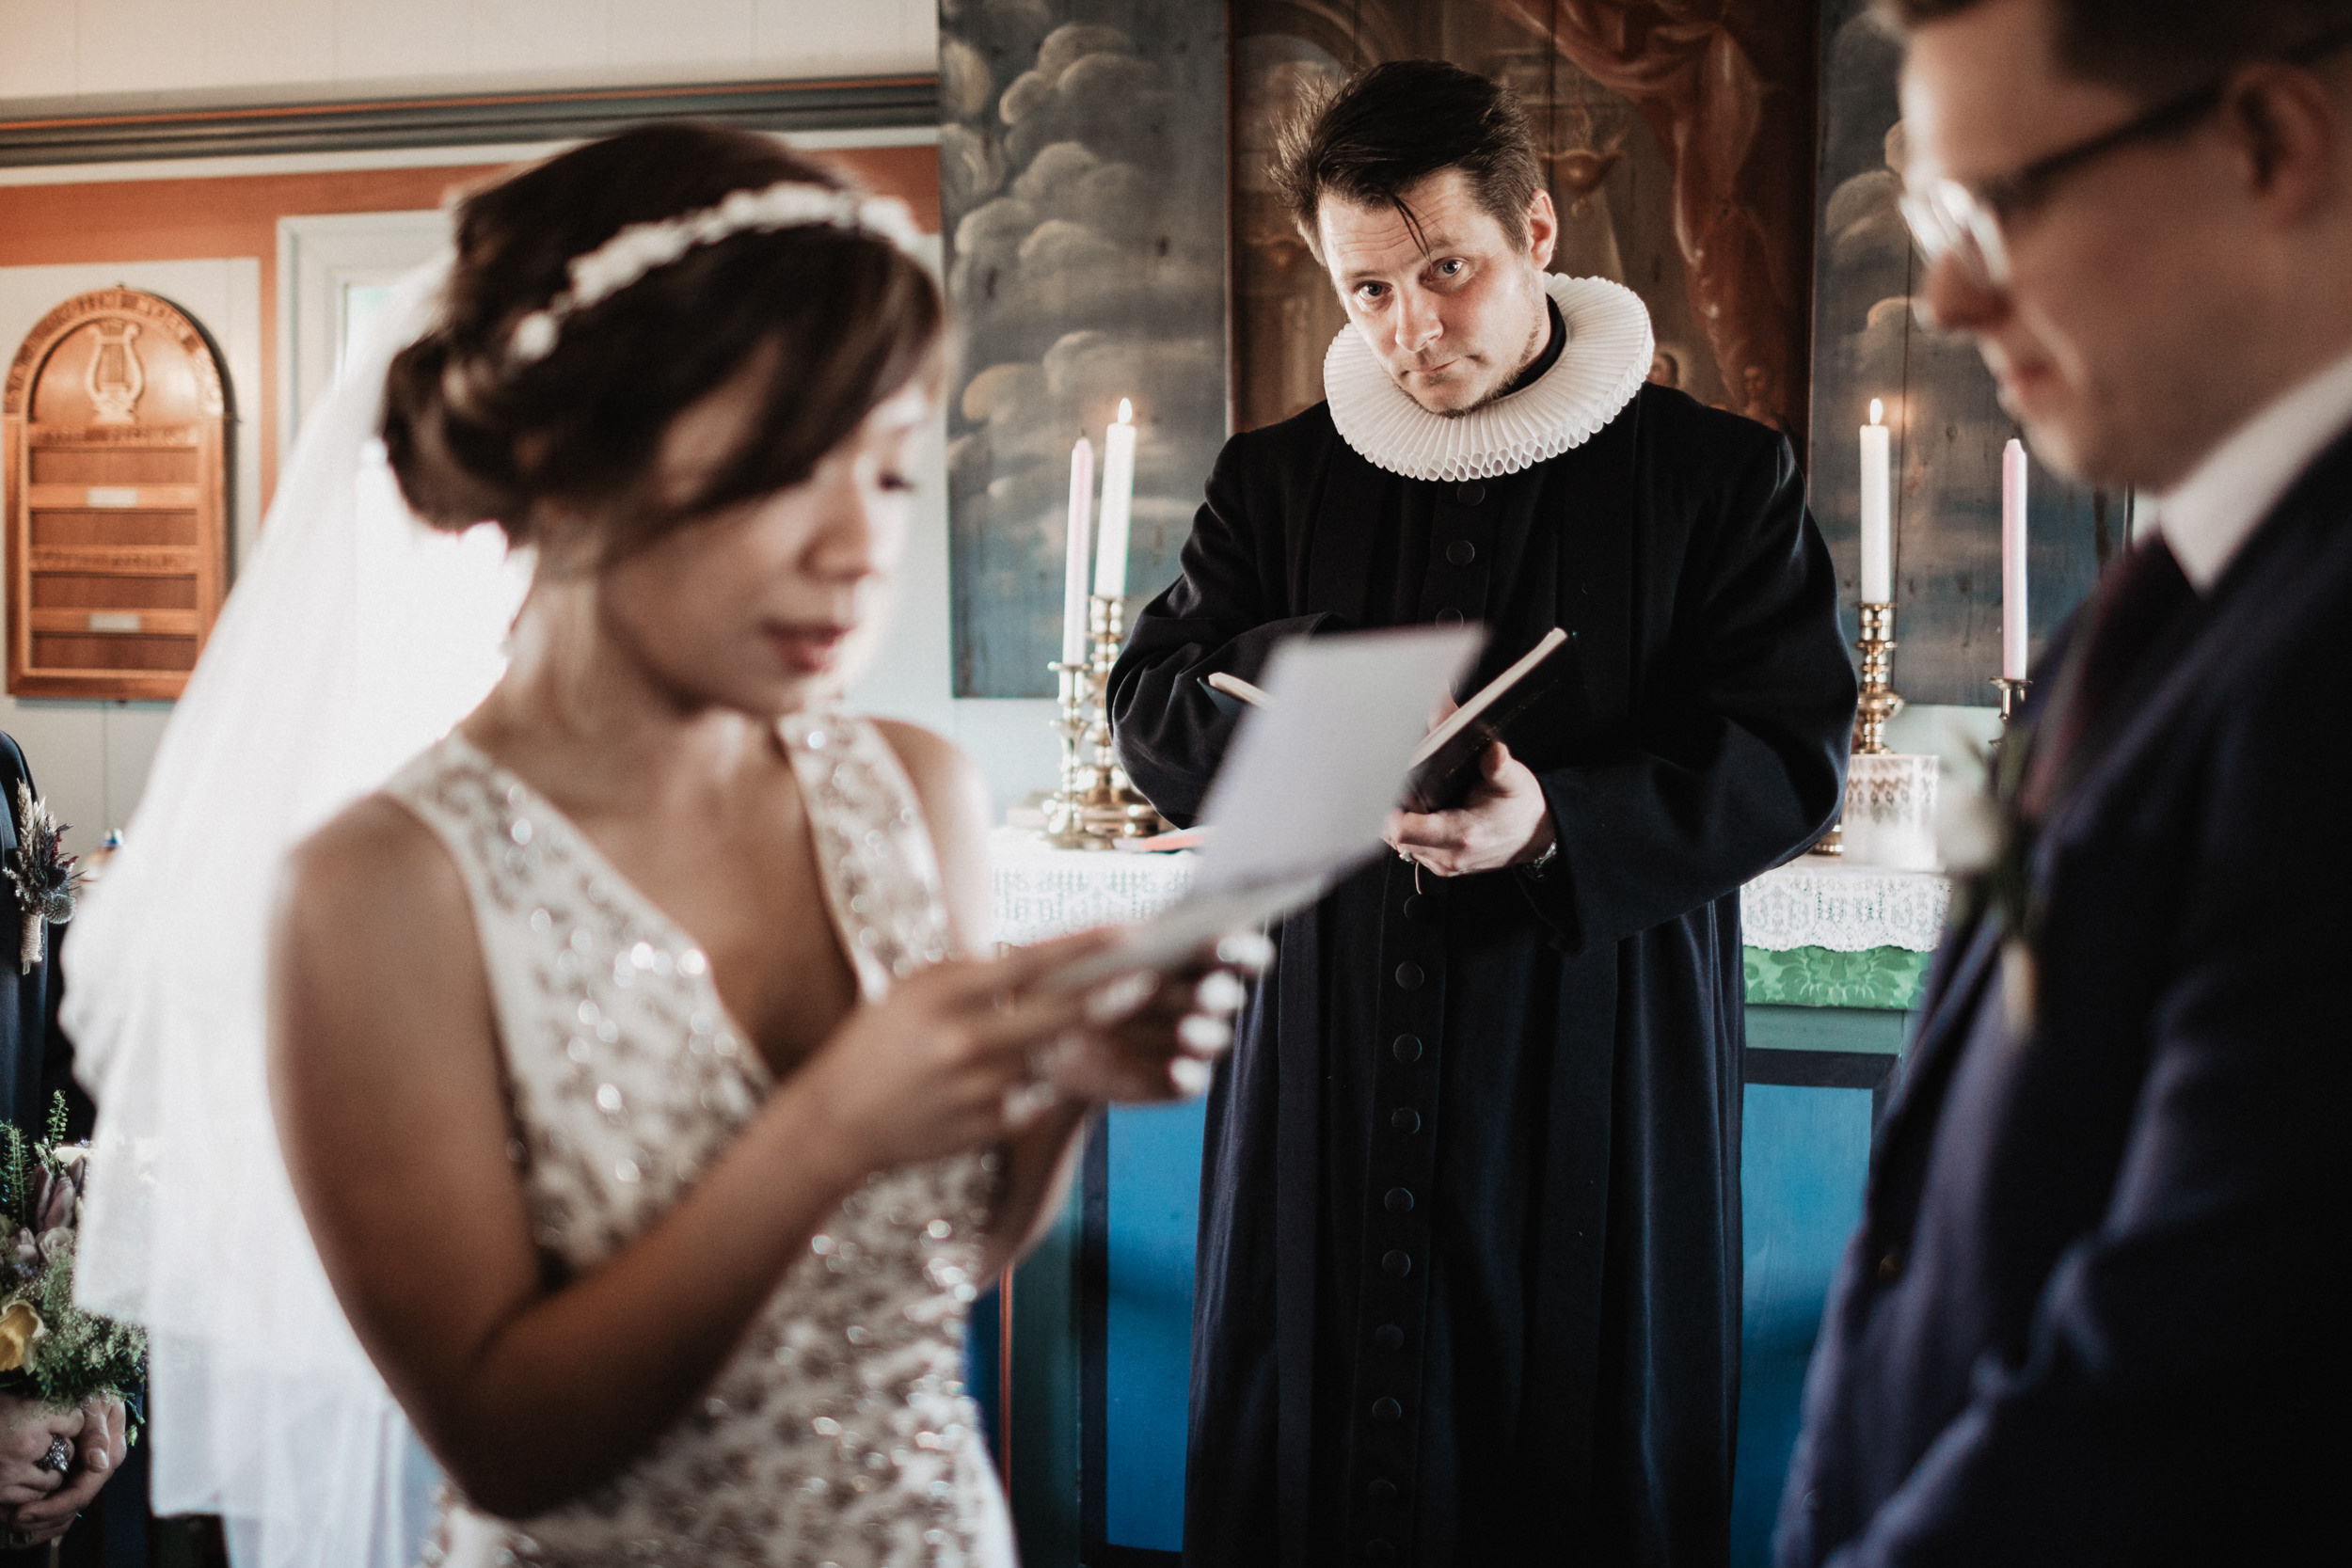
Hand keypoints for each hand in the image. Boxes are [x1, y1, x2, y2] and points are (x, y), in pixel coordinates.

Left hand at [2, 1392, 121, 1539]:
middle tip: (16, 1519)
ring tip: (17, 1519)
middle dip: (49, 1513)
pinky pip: (66, 1493)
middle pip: (81, 1497)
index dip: (60, 1502)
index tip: (25, 1511)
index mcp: (111, 1446)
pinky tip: (29, 1511)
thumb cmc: (87, 1385)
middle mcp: (105, 1459)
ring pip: (74, 1501)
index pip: (89, 1483)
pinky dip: (48, 1506)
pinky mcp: (80, 1465)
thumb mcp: (92, 1403)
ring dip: (47, 1515)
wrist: (81, 1373)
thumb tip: (100, 1464)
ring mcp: (93, 1464)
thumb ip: (97, 1432)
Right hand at [795, 930, 1130, 1174]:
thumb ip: (978, 973)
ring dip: (1068, 1043)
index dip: (1086, 946)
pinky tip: (1014, 1078)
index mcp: (944, 993)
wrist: (837, 1118)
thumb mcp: (918, 990)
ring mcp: (977, 1089)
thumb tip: (1050, 957)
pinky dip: (1037, 1085)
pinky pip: (1036, 1099)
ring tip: (1065, 1030)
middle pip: (1059, 1015)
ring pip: (1053, 1058)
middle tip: (1147, 980)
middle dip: (1110, 997)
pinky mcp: (986, 1128)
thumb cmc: (883, 1040)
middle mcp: (963, 1040)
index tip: (1130, 930)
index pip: (1031, 962)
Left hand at [1041, 932, 1269, 1103]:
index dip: (1242, 947)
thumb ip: (1111, 943)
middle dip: (1218, 993)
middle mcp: (1197, 1000)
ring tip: (1185, 1031)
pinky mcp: (1175, 1081)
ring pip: (1211, 1038)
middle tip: (1206, 992)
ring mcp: (1188, 1043)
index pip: (1232, 949)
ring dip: (1202, 1034)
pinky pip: (1193, 1081)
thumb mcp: (1079, 956)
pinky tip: (1175, 1070)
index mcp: (1187, 957)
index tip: (1230, 943)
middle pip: (1225, 995)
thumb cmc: (1069, 984)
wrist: (1047, 1042)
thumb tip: (1138, 933)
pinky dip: (1187, 1076)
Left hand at [1385, 740, 1554, 876]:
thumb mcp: (1514, 781)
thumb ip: (1498, 765)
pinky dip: (1408, 829)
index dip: (1390, 810)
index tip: (1389, 789)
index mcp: (1464, 835)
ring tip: (1410, 796)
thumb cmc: (1522, 810)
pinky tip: (1418, 811)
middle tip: (1400, 785)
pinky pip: (1409, 848)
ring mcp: (1442, 863)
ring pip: (1399, 843)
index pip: (1405, 831)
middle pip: (1395, 835)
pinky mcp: (1439, 864)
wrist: (1535, 837)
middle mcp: (1449, 855)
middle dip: (1393, 809)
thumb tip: (1491, 750)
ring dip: (1399, 820)